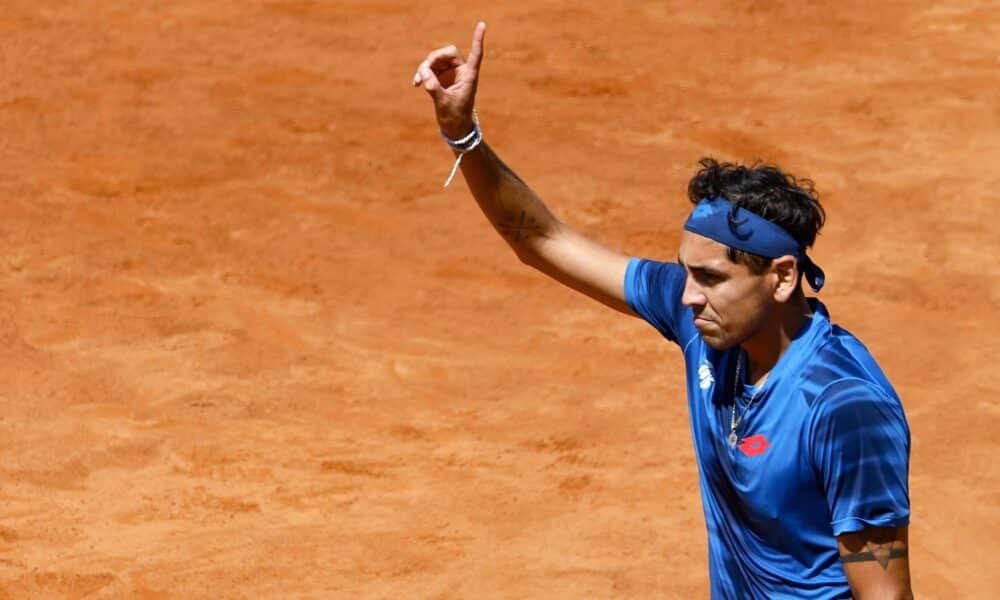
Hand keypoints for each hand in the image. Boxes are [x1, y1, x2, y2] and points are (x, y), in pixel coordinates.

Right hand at [412, 22, 485, 138]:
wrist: (454, 128)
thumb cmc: (455, 117)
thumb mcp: (444, 103)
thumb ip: (433, 87)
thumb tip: (423, 72)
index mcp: (469, 76)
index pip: (476, 54)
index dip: (477, 39)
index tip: (482, 25)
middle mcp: (461, 71)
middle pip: (447, 53)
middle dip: (433, 59)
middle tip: (424, 70)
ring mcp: (450, 74)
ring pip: (436, 60)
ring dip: (425, 67)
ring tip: (417, 81)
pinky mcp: (441, 78)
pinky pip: (429, 69)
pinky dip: (422, 74)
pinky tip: (416, 83)